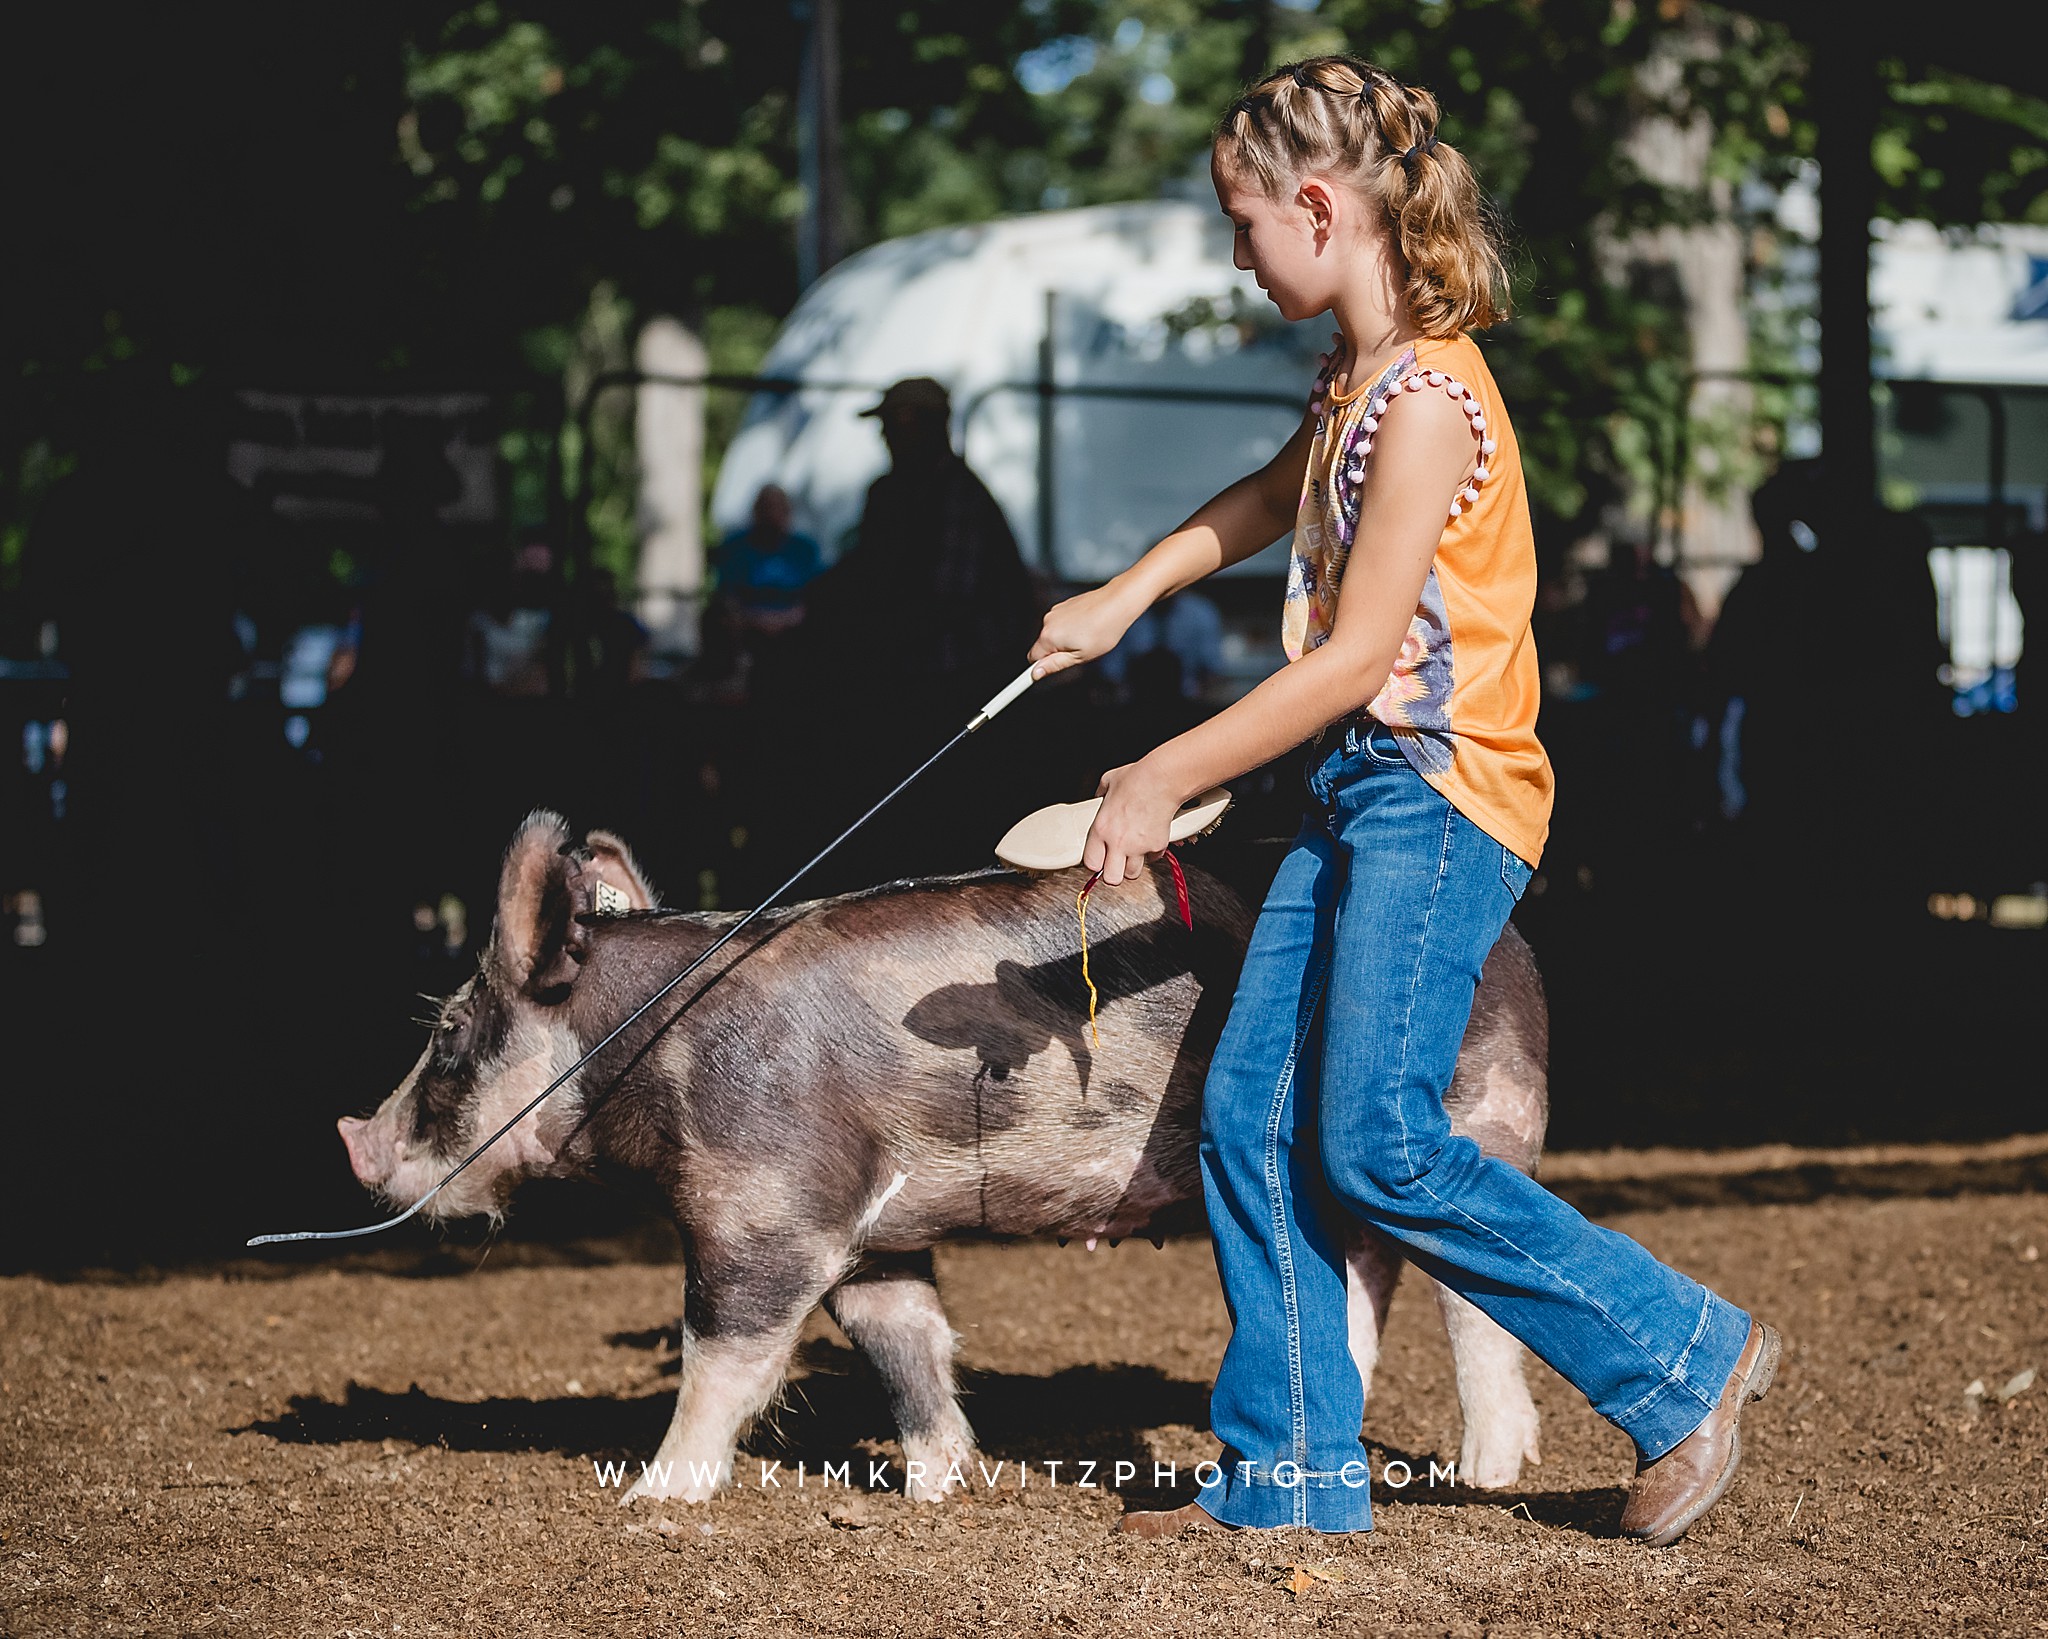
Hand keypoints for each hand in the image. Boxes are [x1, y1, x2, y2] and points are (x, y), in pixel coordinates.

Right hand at [1028, 582, 1142, 678]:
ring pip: (1053, 634)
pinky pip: (1061, 623)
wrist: (1117, 603)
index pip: (1032, 658)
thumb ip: (1055, 665)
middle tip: (1079, 652)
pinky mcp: (1063, 605)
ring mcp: (1055, 611)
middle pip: (1043, 646)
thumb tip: (1036, 673)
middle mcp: (1048, 622)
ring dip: (1065, 640)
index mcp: (1049, 637)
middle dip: (1057, 652)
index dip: (1039, 667)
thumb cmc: (1103, 630)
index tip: (1041, 674)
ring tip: (1087, 637)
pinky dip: (1070, 628)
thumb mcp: (1080, 657)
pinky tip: (1087, 626)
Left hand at [1084, 758, 1181, 885]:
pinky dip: (1151, 853)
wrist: (1162, 779)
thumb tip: (1099, 797)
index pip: (1091, 863)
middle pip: (1111, 879)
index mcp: (1101, 829)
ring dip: (1131, 866)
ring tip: (1132, 853)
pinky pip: (1152, 859)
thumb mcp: (1108, 782)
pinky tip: (1149, 840)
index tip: (1099, 859)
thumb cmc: (1137, 778)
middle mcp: (1118, 842)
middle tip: (1115, 864)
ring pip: (1132, 874)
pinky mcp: (1157, 845)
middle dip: (1113, 874)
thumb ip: (1100, 796)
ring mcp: (1138, 846)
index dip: (1095, 863)